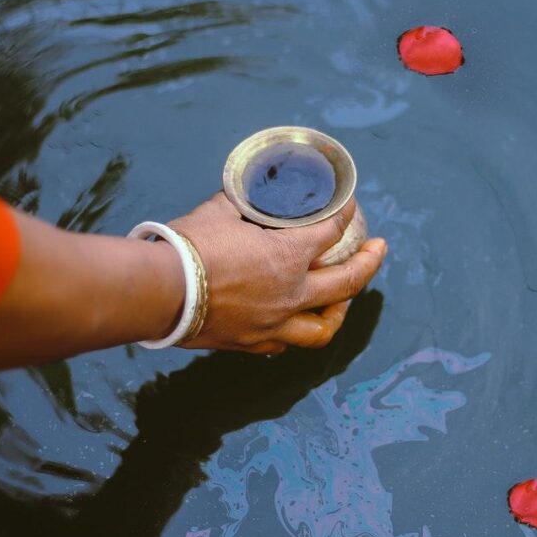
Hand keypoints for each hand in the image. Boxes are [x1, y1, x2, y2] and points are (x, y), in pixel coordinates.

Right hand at [168, 192, 386, 353]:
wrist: (157, 291)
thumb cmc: (186, 246)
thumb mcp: (219, 212)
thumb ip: (241, 204)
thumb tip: (246, 193)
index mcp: (288, 257)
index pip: (332, 232)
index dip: (346, 215)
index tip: (351, 207)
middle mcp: (290, 295)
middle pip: (347, 283)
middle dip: (369, 263)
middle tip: (378, 249)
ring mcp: (273, 325)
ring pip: (323, 327)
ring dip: (340, 312)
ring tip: (344, 300)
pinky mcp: (251, 343)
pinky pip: (285, 343)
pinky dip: (296, 331)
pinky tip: (296, 322)